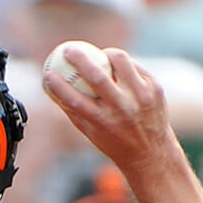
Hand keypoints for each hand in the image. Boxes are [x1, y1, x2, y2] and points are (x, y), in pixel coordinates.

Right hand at [41, 46, 178, 175]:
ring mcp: (140, 97)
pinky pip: (134, 67)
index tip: (48, 74)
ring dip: (106, 54)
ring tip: (100, 55)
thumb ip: (72, 109)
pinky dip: (123, 65)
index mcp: (102, 122)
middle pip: (96, 76)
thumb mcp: (89, 131)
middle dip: (78, 58)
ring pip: (120, 61)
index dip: (57, 85)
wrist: (150, 152)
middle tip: (68, 50)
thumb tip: (52, 87)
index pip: (74, 100)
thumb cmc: (113, 140)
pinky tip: (118, 67)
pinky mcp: (154, 88)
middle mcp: (121, 109)